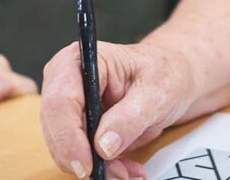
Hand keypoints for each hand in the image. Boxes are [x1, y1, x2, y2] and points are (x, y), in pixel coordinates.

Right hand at [41, 40, 200, 179]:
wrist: (173, 80)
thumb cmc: (165, 73)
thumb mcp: (157, 92)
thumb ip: (130, 117)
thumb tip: (104, 145)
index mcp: (78, 61)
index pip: (60, 101)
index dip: (68, 137)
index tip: (88, 164)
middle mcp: (65, 83)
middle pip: (57, 130)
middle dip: (86, 158)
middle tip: (118, 173)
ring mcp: (68, 108)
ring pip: (66, 150)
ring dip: (97, 167)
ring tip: (128, 171)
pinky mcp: (76, 129)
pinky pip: (80, 157)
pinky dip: (103, 169)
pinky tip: (126, 169)